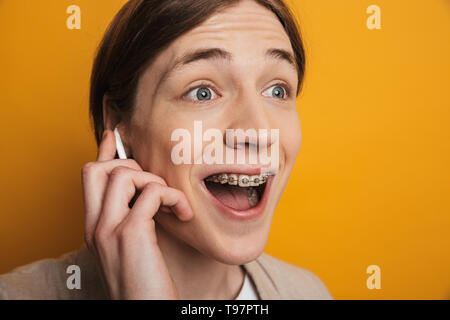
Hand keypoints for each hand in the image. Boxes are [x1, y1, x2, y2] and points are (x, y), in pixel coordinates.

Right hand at [81, 130, 193, 298]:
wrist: (144, 312)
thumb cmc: (144, 283)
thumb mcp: (132, 247)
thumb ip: (132, 218)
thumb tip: (146, 194)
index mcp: (94, 227)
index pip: (90, 178)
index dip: (103, 152)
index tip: (115, 135)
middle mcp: (95, 226)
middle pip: (95, 169)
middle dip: (129, 165)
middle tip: (154, 183)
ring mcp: (109, 229)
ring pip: (123, 175)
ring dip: (155, 181)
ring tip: (171, 203)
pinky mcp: (131, 234)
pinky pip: (151, 193)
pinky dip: (172, 196)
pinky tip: (183, 214)